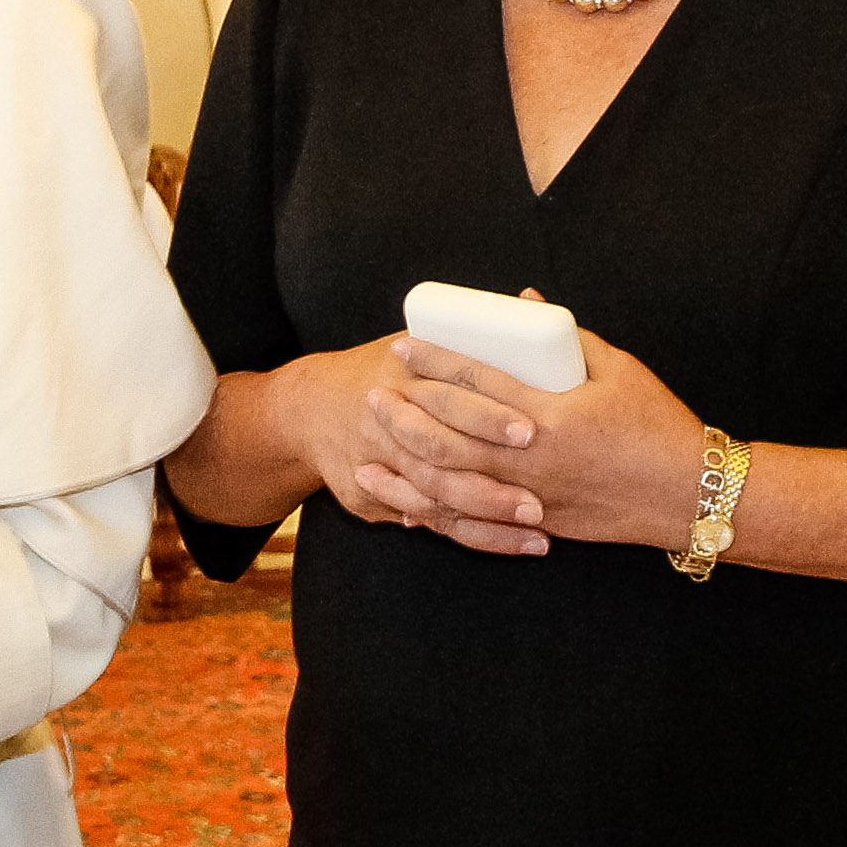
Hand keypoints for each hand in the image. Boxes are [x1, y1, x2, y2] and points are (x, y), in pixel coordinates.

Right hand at [278, 335, 547, 557]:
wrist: (307, 408)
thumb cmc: (382, 370)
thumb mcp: (412, 344)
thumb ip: (467, 339)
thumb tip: (533, 302)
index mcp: (401, 374)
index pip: (446, 393)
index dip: (487, 413)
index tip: (530, 430)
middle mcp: (387, 419)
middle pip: (440, 451)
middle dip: (490, 478)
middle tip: (537, 499)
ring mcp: (377, 463)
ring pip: (436, 495)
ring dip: (489, 516)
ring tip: (539, 528)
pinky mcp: (373, 498)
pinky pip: (431, 521)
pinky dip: (475, 535)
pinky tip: (517, 543)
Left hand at [384, 307, 704, 551]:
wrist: (688, 494)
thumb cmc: (657, 424)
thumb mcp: (618, 368)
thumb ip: (566, 334)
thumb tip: (525, 301)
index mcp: (549, 413)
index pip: (475, 380)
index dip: (434, 361)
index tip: (403, 346)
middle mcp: (531, 457)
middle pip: (448, 433)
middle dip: (405, 410)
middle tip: (377, 390)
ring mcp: (530, 496)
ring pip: (451, 482)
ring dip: (407, 460)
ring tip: (376, 441)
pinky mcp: (536, 523)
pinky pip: (475, 520)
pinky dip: (436, 509)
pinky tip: (406, 502)